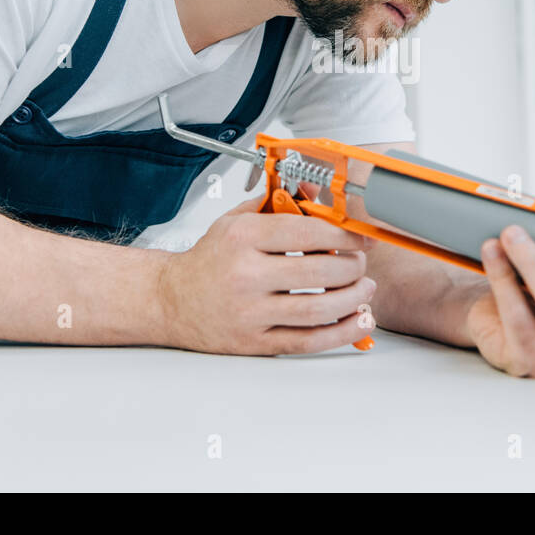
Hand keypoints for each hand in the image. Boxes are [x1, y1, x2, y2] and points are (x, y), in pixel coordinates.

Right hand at [154, 188, 375, 354]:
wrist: (170, 301)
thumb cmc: (206, 261)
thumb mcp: (234, 221)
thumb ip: (275, 206)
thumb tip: (314, 193)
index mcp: (243, 239)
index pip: (306, 233)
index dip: (344, 236)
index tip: (360, 238)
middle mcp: (246, 275)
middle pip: (318, 273)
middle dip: (353, 267)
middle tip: (361, 263)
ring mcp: (250, 312)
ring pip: (317, 310)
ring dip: (352, 299)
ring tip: (364, 289)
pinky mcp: (254, 341)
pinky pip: (306, 341)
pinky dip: (340, 333)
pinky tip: (358, 322)